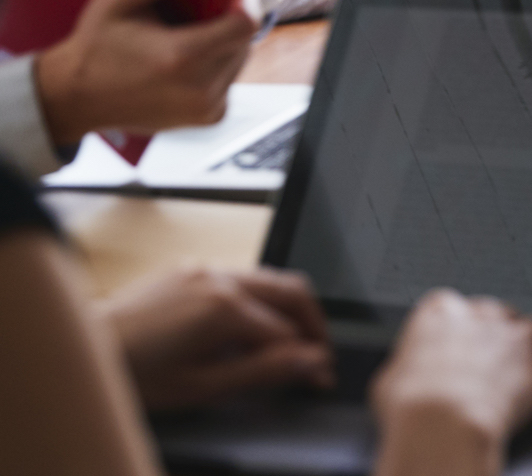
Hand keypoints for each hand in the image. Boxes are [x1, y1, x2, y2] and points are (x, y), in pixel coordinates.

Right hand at [34, 0, 258, 149]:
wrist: (78, 98)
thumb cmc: (96, 47)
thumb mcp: (115, 0)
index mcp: (181, 57)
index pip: (245, 24)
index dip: (243, 3)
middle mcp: (200, 88)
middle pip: (243, 40)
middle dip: (228, 22)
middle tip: (197, 16)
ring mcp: (207, 107)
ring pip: (239, 59)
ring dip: (223, 44)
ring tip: (186, 39)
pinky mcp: (209, 117)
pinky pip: (230, 79)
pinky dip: (217, 66)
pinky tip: (186, 62)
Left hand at [105, 267, 331, 411]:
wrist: (89, 348)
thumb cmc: (136, 374)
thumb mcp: (202, 386)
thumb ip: (262, 372)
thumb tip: (309, 361)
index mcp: (224, 308)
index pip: (288, 332)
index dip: (309, 357)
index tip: (319, 376)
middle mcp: (220, 278)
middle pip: (292, 290)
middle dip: (313, 322)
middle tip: (317, 351)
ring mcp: (205, 268)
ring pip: (269, 279)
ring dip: (287, 308)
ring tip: (286, 342)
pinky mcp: (192, 268)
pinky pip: (240, 276)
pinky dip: (257, 299)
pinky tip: (246, 327)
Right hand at [371, 290, 531, 475]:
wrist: (440, 424)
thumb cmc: (410, 406)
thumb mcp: (388, 381)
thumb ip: (405, 367)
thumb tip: (404, 377)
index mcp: (443, 311)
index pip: (453, 308)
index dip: (454, 330)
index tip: (451, 347)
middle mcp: (484, 317)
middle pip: (498, 314)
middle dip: (494, 335)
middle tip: (485, 361)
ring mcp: (516, 340)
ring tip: (526, 364)